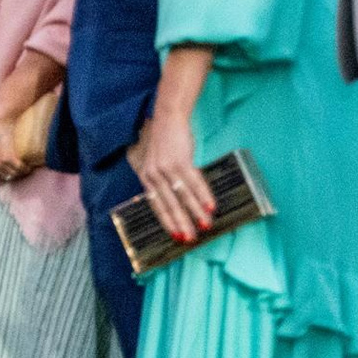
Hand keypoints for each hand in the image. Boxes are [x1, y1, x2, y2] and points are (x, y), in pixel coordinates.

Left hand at [128, 108, 212, 243]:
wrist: (168, 117)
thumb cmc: (165, 142)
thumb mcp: (156, 162)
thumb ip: (161, 180)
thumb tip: (176, 202)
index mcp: (145, 177)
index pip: (156, 205)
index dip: (167, 221)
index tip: (176, 235)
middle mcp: (153, 175)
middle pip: (169, 204)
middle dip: (181, 223)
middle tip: (191, 240)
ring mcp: (166, 168)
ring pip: (182, 196)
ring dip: (195, 213)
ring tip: (205, 226)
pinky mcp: (180, 160)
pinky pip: (194, 182)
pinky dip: (203, 196)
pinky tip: (211, 207)